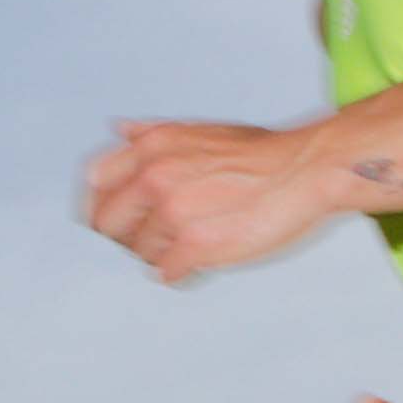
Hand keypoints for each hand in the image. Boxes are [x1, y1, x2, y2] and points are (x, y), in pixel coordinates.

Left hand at [84, 118, 333, 283]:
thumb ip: (154, 134)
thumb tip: (121, 130)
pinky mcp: (196, 245)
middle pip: (106, 225)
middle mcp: (155, 177)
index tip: (118, 218)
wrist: (307, 170)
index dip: (105, 205)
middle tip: (153, 240)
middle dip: (126, 236)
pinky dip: (180, 272)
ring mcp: (173, 213)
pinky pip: (166, 273)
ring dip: (159, 255)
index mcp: (152, 148)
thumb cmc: (262, 154)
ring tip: (189, 245)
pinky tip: (199, 261)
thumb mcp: (200, 130)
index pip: (95, 183)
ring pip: (138, 253)